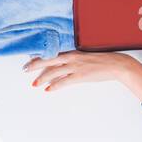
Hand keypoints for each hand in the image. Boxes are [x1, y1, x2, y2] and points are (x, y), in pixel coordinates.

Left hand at [23, 50, 141, 99]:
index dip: (40, 56)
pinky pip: (64, 81)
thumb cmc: (103, 60)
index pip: (52, 53)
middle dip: (35, 65)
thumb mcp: (86, 56)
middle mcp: (72, 57)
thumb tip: (65, 65)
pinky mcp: (81, 76)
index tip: (30, 58)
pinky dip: (55, 86)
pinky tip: (49, 89)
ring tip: (34, 84)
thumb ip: (75, 59)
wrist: (117, 64)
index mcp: (73, 51)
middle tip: (24, 69)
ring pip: (54, 72)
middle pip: (49, 60)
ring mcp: (76, 66)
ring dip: (42, 78)